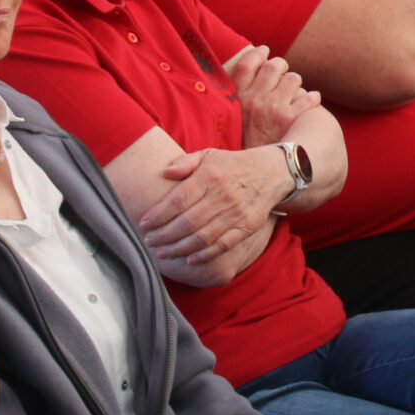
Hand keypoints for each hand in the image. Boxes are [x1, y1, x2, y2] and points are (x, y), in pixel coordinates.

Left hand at [139, 146, 289, 275]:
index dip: (158, 215)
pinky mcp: (246, 226)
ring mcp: (236, 213)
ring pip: (202, 237)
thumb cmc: (232, 165)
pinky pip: (223, 245)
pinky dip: (205, 255)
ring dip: (179, 248)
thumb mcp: (209, 155)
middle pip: (187, 222)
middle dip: (164, 236)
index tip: (143, 224)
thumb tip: (164, 172)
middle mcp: (222, 196)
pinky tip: (189, 259)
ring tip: (162, 253)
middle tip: (149, 242)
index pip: (178, 200)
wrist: (271, 173)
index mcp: (210, 176)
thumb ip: (185, 162)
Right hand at [225, 46, 318, 143]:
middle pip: (273, 66)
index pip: (246, 63)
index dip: (257, 53)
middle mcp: (255, 99)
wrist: (253, 174)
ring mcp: (274, 108)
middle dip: (280, 66)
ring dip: (296, 82)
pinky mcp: (292, 118)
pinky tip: (313, 100)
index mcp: (236, 98)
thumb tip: (246, 76)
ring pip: (294, 79)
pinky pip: (308, 98)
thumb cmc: (241, 146)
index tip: (263, 51)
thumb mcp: (228, 120)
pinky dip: (312, 98)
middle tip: (282, 70)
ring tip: (295, 89)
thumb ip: (234, 99)